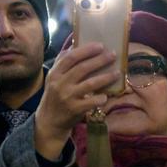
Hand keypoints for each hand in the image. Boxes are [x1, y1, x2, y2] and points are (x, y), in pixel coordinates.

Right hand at [33, 43, 117, 159]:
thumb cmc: (54, 96)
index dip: (86, 50)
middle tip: (113, 55)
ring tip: (117, 73)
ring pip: (90, 84)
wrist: (49, 121)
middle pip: (82, 68)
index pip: (71, 58)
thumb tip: (75, 45)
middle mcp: (60, 84)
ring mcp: (67, 97)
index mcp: (54, 74)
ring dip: (106, 77)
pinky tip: (106, 96)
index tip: (100, 45)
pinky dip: (101, 98)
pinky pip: (92, 102)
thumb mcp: (53, 79)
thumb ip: (62, 63)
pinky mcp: (75, 109)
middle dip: (100, 60)